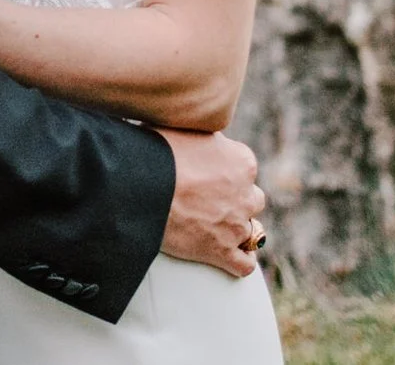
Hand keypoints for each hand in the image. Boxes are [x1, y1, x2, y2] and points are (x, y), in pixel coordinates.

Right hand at [157, 128, 264, 277]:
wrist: (142, 186)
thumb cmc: (157, 152)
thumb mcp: (186, 129)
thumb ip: (203, 138)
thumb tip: (196, 135)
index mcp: (242, 161)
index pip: (244, 167)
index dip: (226, 172)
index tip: (208, 175)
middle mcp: (246, 194)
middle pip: (252, 199)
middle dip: (236, 201)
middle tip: (210, 200)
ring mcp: (236, 225)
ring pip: (251, 231)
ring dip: (237, 230)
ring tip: (216, 228)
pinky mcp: (221, 252)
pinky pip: (244, 264)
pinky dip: (240, 262)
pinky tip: (231, 258)